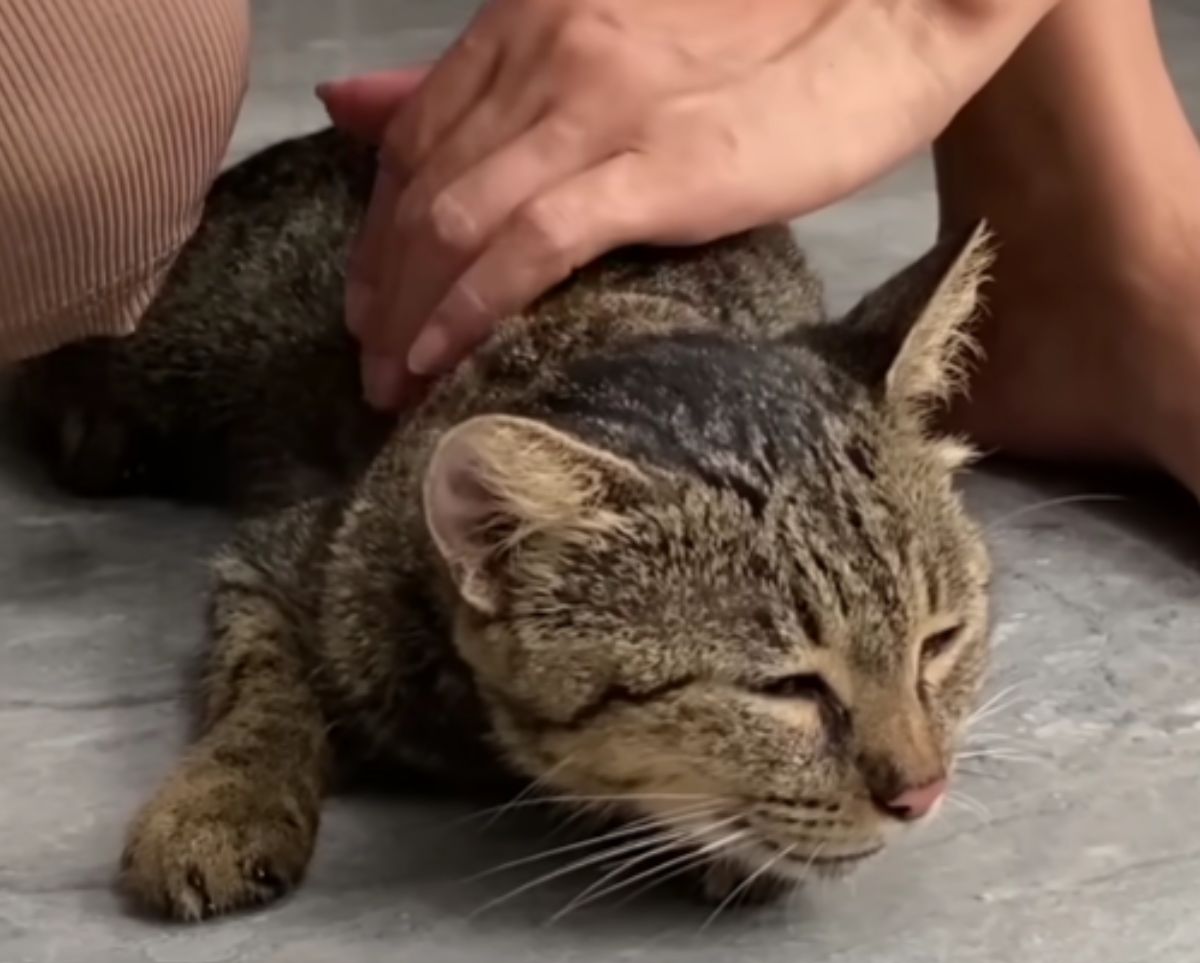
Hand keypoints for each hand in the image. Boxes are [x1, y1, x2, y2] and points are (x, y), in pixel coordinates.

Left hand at [321, 0, 1057, 409]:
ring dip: (410, 312)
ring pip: (455, 219)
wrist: (891, 13)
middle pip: (418, 185)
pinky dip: (470, 305)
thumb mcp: (614, 44)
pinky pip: (529, 245)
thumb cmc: (765, 38)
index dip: (376, 226)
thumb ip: (501, 83)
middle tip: (367, 359)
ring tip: (391, 381)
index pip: (413, 135)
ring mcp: (598, 109)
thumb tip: (366, 104)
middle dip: (379, 284)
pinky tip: (440, 357)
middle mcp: (545, 54)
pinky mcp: (655, 168)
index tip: (369, 296)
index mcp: (532, 20)